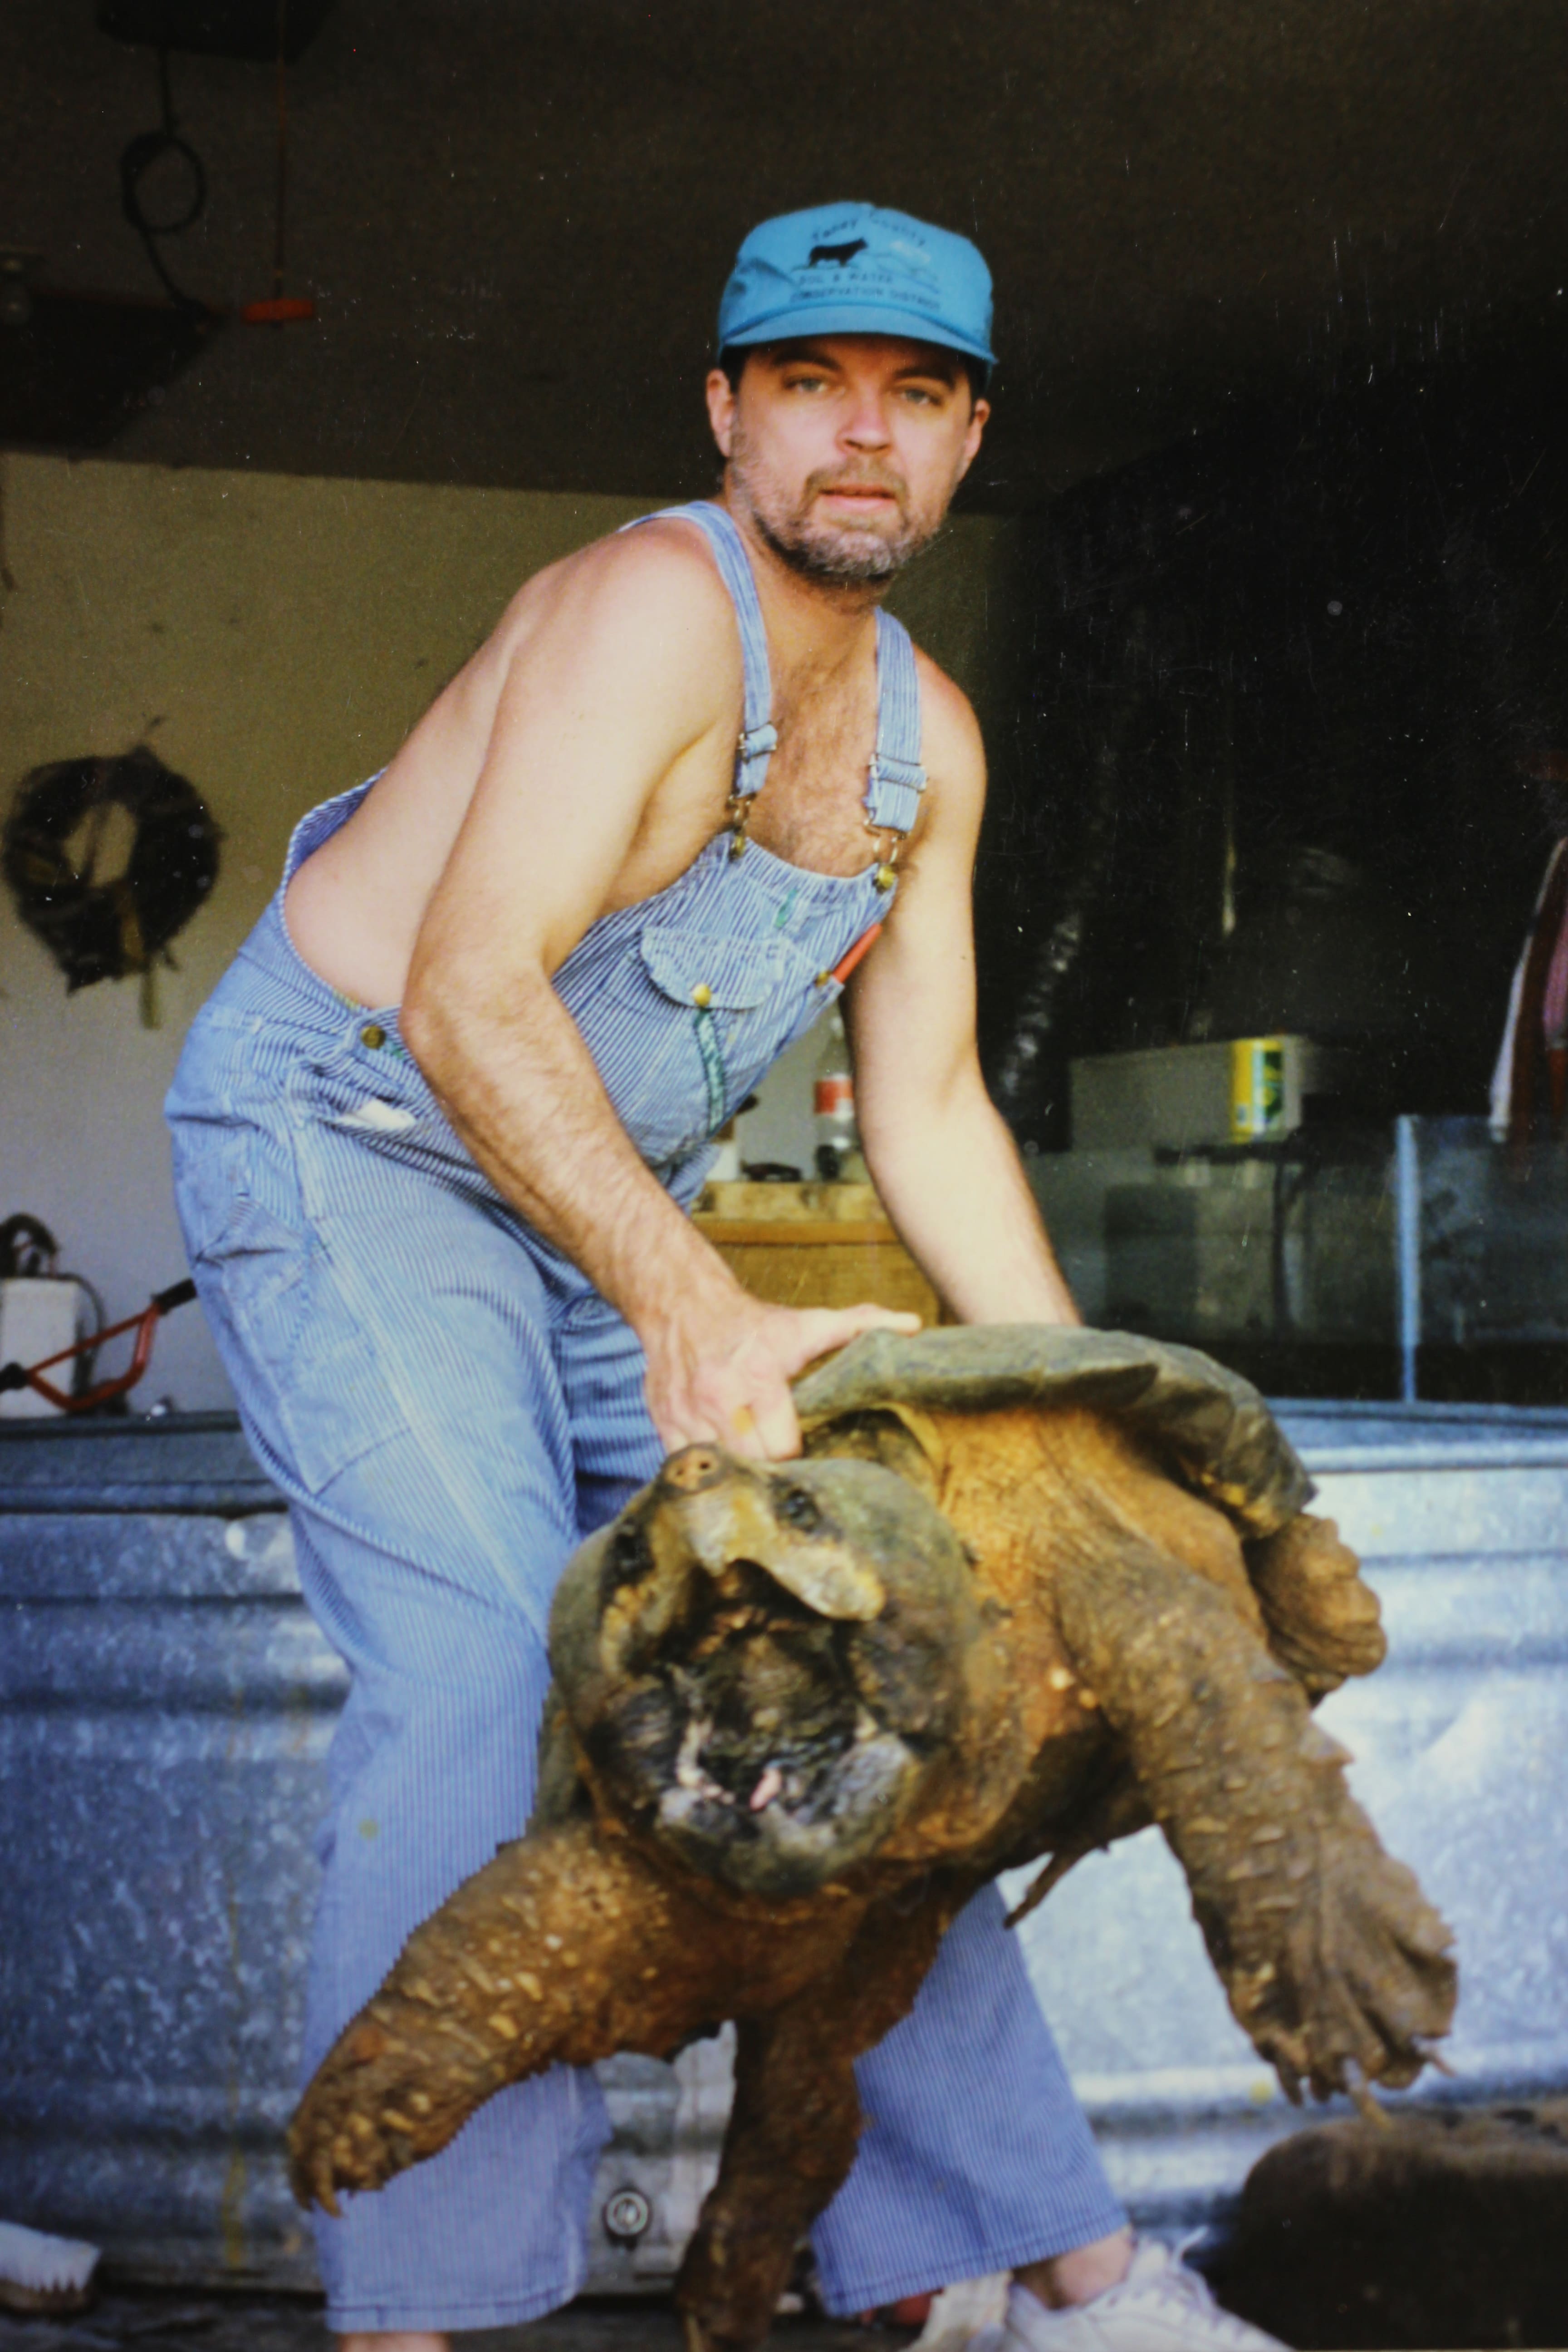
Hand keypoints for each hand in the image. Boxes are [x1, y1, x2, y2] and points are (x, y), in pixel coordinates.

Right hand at [642, 1285, 920, 1460]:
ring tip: (758, 1478)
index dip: (799, 1459)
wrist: (683, 1306)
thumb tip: (914, 1326)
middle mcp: (719, 1395)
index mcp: (759, 1374)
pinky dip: (707, 1470)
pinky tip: (725, 1467)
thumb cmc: (755, 1324)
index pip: (783, 1447)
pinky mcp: (663, 1420)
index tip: (809, 1458)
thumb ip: (861, 1325)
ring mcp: (686, 1411)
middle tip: (787, 1476)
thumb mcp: (807, 1323)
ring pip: (719, 1469)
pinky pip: (686, 1465)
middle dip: (771, 1474)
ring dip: (739, 1476)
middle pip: (752, 1464)